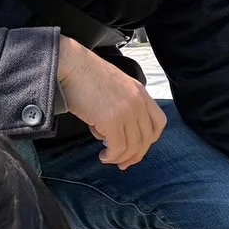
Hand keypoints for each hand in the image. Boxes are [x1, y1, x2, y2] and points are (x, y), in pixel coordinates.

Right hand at [57, 37, 166, 169]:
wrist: (70, 65)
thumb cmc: (84, 76)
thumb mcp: (114, 87)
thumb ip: (122, 105)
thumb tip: (116, 132)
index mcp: (140, 92)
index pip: (159, 122)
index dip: (150, 140)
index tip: (137, 148)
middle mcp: (138, 102)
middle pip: (147, 138)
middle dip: (136, 155)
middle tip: (123, 163)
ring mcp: (127, 111)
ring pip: (133, 146)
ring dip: (121, 157)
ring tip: (108, 158)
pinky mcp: (112, 120)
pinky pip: (118, 148)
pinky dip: (112, 156)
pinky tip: (103, 156)